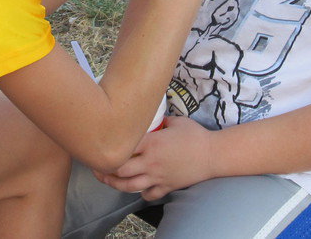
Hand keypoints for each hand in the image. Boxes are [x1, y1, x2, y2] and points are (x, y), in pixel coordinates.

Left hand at [92, 115, 214, 200]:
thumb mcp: (176, 121)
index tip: (102, 143)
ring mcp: (158, 176)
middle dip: (105, 169)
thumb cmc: (195, 135)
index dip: (110, 146)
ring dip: (115, 184)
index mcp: (151, 143)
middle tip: (97, 164)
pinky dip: (140, 193)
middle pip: (120, 170)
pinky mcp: (166, 187)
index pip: (123, 147)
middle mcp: (151, 162)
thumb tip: (149, 114)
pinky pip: (148, 195)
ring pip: (129, 186)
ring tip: (107, 179)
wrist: (213, 154)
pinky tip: (138, 187)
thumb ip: (160, 120)